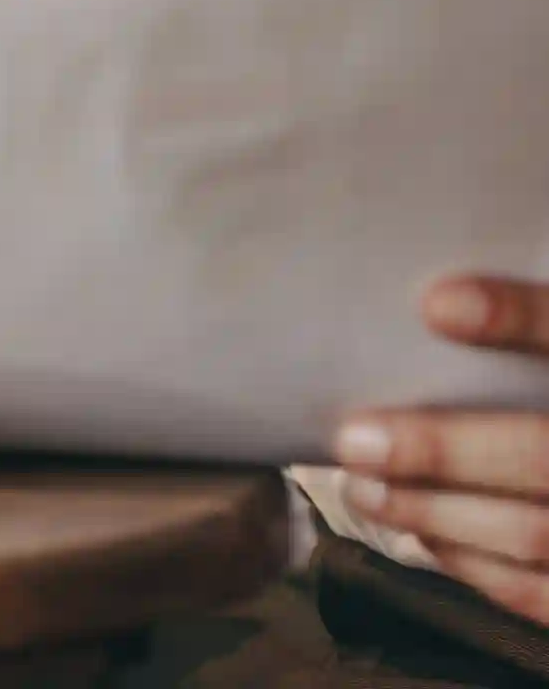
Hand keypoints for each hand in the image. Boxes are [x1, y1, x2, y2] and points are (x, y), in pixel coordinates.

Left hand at [337, 276, 548, 623]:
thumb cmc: (544, 381)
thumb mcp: (548, 331)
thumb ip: (523, 314)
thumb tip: (429, 294)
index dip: (520, 316)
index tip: (436, 305)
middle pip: (541, 453)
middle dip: (444, 451)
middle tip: (356, 438)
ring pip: (533, 532)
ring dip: (434, 512)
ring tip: (361, 486)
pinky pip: (535, 590)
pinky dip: (470, 561)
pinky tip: (419, 530)